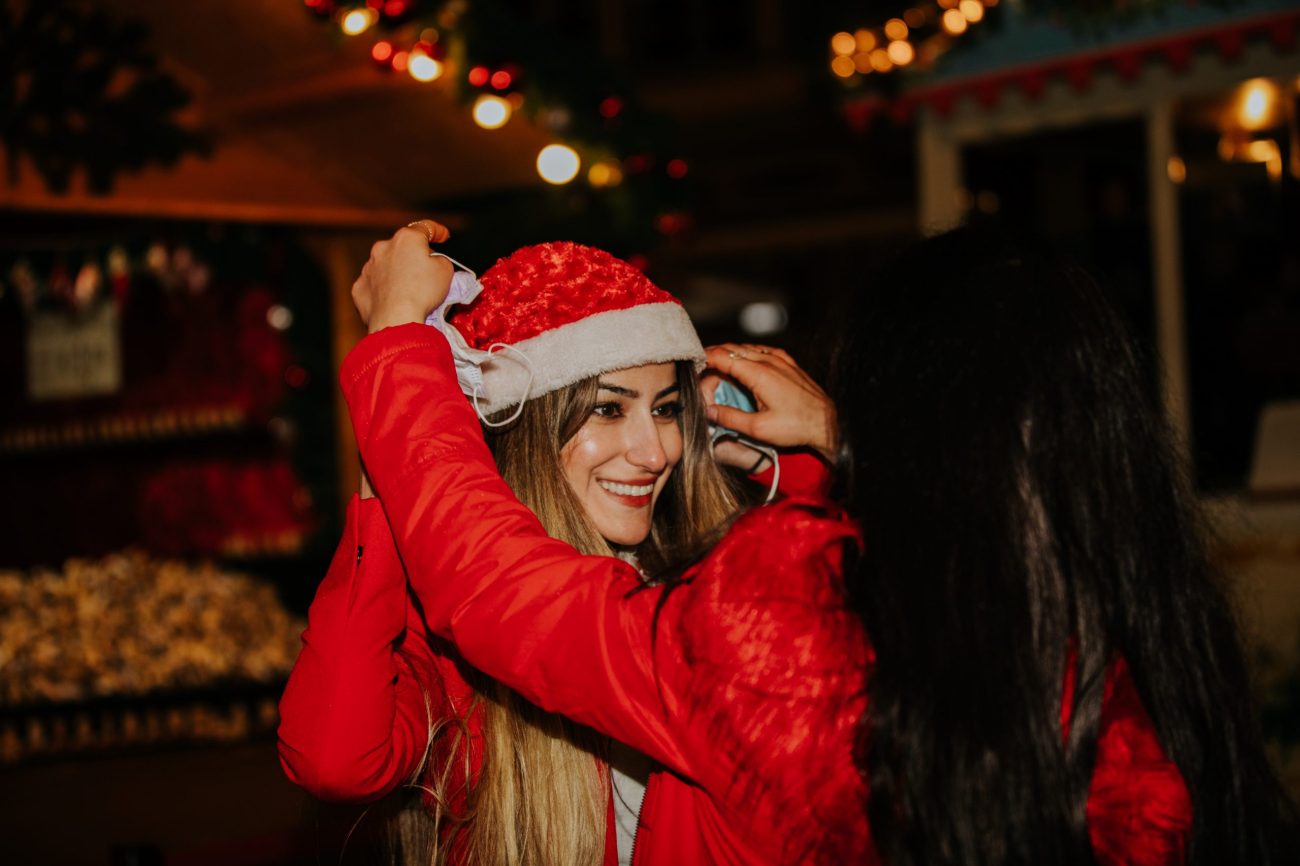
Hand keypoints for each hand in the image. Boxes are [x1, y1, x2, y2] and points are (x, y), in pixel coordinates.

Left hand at [352, 219, 453, 333]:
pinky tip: (393, 301)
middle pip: (403, 247)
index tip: (443, 236)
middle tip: (426, 272)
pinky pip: (374, 285)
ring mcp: (368, 268)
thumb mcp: (446, 271)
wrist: (396, 320)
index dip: (437, 231)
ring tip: (409, 291)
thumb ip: (439, 260)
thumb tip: (433, 262)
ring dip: (397, 273)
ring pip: (386, 266)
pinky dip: (383, 290)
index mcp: (407, 239)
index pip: (425, 228)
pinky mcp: (359, 287)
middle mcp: (383, 247)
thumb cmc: (422, 292)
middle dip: (413, 256)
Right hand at [702, 344, 837, 463]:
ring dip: (730, 353)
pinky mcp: (789, 364)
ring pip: (747, 347)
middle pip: (733, 348)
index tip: (691, 364)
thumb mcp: (759, 428)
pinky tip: (744, 360)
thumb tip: (708, 411)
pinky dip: (748, 353)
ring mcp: (780, 360)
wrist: (827, 422)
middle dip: (713, 354)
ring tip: (716, 363)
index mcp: (758, 373)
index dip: (703, 358)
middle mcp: (769, 361)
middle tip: (699, 365)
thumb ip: (730, 417)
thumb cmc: (796, 426)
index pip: (723, 357)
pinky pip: (763, 350)